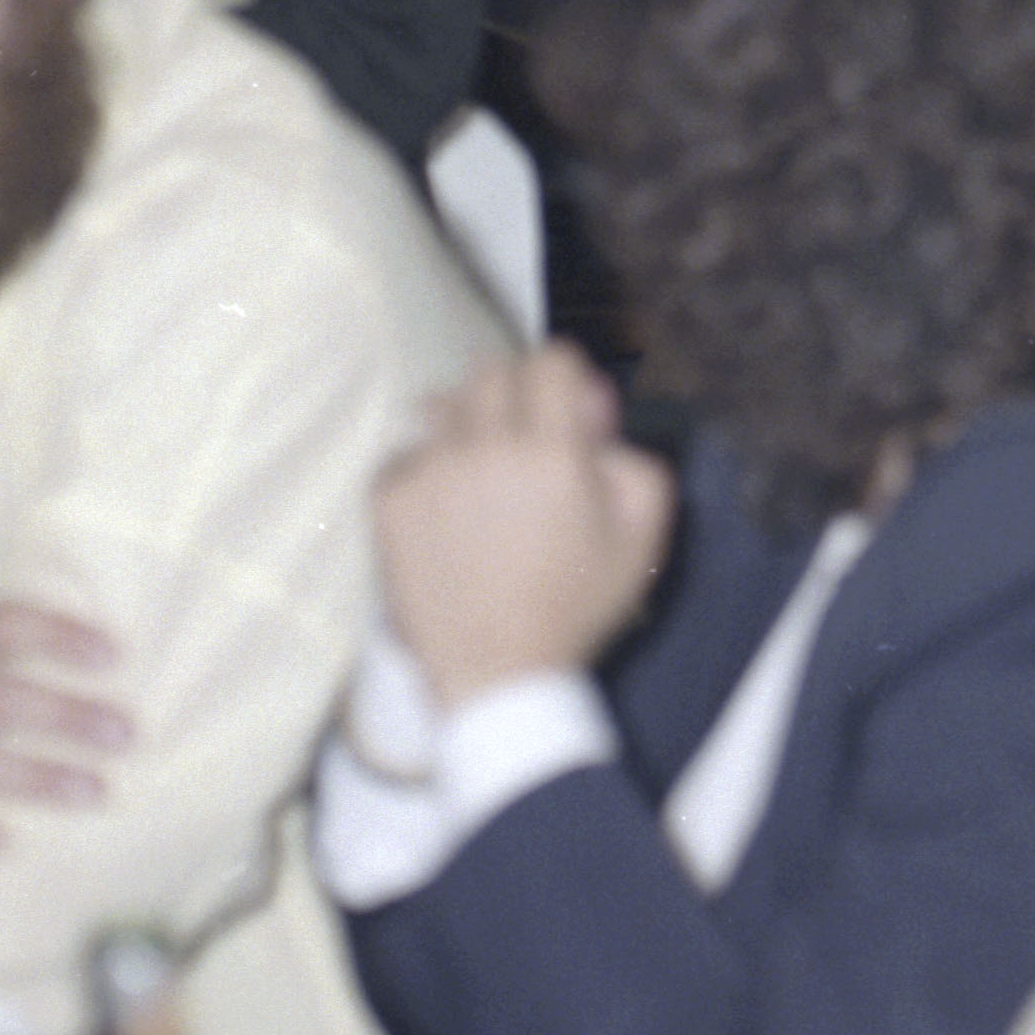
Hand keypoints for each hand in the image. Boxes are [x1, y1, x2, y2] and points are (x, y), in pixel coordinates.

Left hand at [374, 347, 671, 702]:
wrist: (498, 674)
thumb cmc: (578, 603)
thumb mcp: (645, 532)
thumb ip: (633, 457)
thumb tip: (596, 419)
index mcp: (553, 451)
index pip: (550, 360)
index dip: (565, 375)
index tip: (567, 406)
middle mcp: (486, 448)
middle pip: (492, 371)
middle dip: (517, 391)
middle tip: (527, 435)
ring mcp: (430, 474)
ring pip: (442, 404)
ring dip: (466, 423)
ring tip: (480, 468)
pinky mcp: (389, 503)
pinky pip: (404, 453)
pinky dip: (426, 466)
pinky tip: (446, 505)